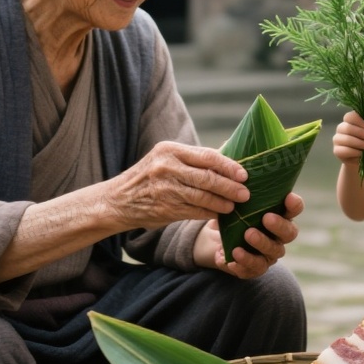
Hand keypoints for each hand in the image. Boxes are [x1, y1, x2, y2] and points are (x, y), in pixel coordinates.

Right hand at [108, 141, 250, 230]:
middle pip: (207, 177)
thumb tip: (229, 153)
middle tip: (246, 193)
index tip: (244, 174)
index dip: (229, 166)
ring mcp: (165, 189)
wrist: (118, 200)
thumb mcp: (166, 158)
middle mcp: (167, 167)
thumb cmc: (150, 176)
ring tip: (234, 205)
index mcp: (170, 150)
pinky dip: (209, 213)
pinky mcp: (165, 209)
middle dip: (230, 186)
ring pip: (202, 196)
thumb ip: (194, 158)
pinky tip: (218, 214)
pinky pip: (194, 211)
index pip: (207, 156)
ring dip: (222, 202)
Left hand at [194, 192, 303, 280]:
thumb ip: (241, 184)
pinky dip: (243, 263)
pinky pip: (253, 269)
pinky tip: (231, 256)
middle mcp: (279, 235)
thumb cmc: (233, 212)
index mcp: (279, 214)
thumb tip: (238, 162)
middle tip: (266, 218)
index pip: (295, 208)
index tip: (288, 197)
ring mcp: (269, 253)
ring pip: (273, 252)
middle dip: (279, 225)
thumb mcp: (235, 197)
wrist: (216, 237)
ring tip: (246, 235)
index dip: (295, 204)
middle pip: (290, 233)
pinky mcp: (255, 268)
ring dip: (261, 243)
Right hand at [333, 112, 363, 172]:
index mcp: (353, 121)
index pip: (349, 116)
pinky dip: (353, 152)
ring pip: (343, 139)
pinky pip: (342, 150)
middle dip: (360, 133)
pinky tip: (361, 154)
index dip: (357, 120)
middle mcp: (343, 128)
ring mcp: (339, 139)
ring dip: (358, 143)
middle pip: (345, 127)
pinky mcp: (338, 151)